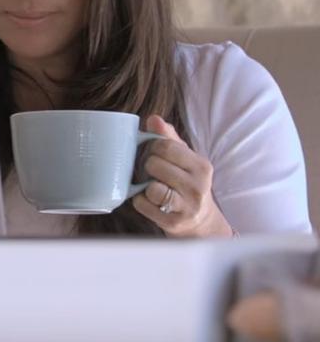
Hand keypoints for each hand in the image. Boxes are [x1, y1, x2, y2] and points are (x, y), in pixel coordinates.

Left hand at [131, 114, 233, 237]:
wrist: (200, 220)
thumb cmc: (187, 182)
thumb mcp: (184, 158)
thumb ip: (168, 138)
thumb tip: (153, 119)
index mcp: (201, 166)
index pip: (165, 146)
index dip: (151, 147)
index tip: (152, 152)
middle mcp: (198, 186)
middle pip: (155, 165)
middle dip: (147, 166)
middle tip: (151, 171)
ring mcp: (186, 206)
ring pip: (151, 187)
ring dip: (144, 185)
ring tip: (151, 185)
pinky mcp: (173, 222)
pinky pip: (143, 204)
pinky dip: (140, 201)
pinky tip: (149, 200)